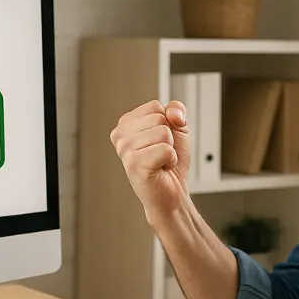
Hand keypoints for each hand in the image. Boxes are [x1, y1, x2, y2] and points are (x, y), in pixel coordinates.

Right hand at [110, 100, 191, 219]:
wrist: (171, 192)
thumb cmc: (169, 163)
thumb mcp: (177, 129)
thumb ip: (176, 111)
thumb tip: (173, 114)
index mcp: (126, 124)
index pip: (154, 106)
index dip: (168, 122)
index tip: (160, 140)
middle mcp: (121, 136)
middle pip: (159, 118)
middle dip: (169, 137)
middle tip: (160, 153)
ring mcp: (125, 150)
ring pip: (163, 133)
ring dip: (170, 149)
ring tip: (160, 161)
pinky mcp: (135, 164)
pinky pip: (166, 150)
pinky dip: (171, 160)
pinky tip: (160, 168)